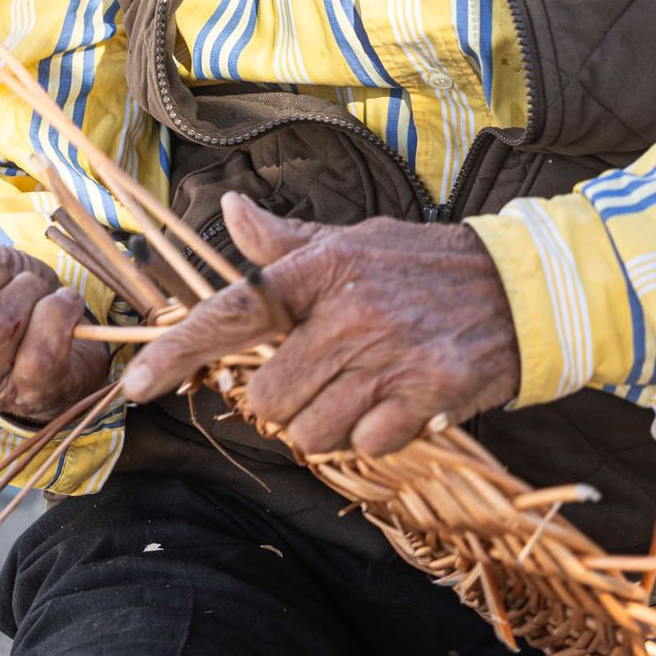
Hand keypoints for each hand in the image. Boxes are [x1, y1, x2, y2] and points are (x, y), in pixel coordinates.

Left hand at [121, 193, 519, 455]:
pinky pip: (365, 445)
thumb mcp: (354, 241)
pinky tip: (395, 403)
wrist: (520, 289)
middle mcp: (351, 311)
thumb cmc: (422, 265)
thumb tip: (229, 210)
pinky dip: (373, 436)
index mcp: (323, 268)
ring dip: (326, 423)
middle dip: (279, 400)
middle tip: (316, 375)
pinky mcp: (429, 394)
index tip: (135, 385)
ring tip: (358, 389)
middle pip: (266, 397)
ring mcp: (390, 355)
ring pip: (311, 431)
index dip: (177, 350)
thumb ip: (286, 243)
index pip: (234, 310)